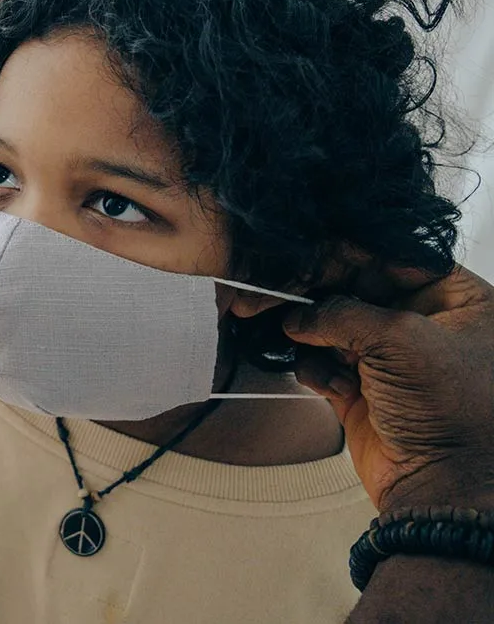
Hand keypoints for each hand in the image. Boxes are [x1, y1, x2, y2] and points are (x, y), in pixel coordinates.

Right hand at [285, 264, 493, 510]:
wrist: (444, 489)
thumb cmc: (453, 414)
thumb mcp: (401, 340)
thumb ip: (343, 310)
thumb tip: (301, 311)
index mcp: (459, 301)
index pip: (395, 256)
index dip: (350, 254)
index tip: (307, 255)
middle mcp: (427, 324)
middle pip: (358, 287)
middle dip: (320, 297)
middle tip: (282, 295)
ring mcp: (392, 357)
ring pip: (333, 324)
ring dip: (316, 336)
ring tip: (305, 344)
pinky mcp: (363, 388)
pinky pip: (322, 361)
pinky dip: (317, 368)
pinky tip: (333, 385)